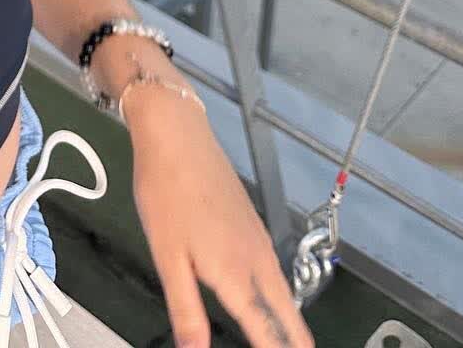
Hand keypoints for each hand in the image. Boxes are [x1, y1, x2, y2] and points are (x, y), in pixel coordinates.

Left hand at [125, 84, 312, 347]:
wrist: (177, 136)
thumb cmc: (166, 195)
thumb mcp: (167, 258)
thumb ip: (186, 312)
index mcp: (238, 276)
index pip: (272, 335)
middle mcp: (259, 263)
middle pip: (291, 321)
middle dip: (296, 346)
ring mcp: (260, 244)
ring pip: (287, 299)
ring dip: (291, 330)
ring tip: (288, 346)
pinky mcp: (254, 230)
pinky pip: (277, 279)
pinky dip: (282, 306)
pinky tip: (272, 311)